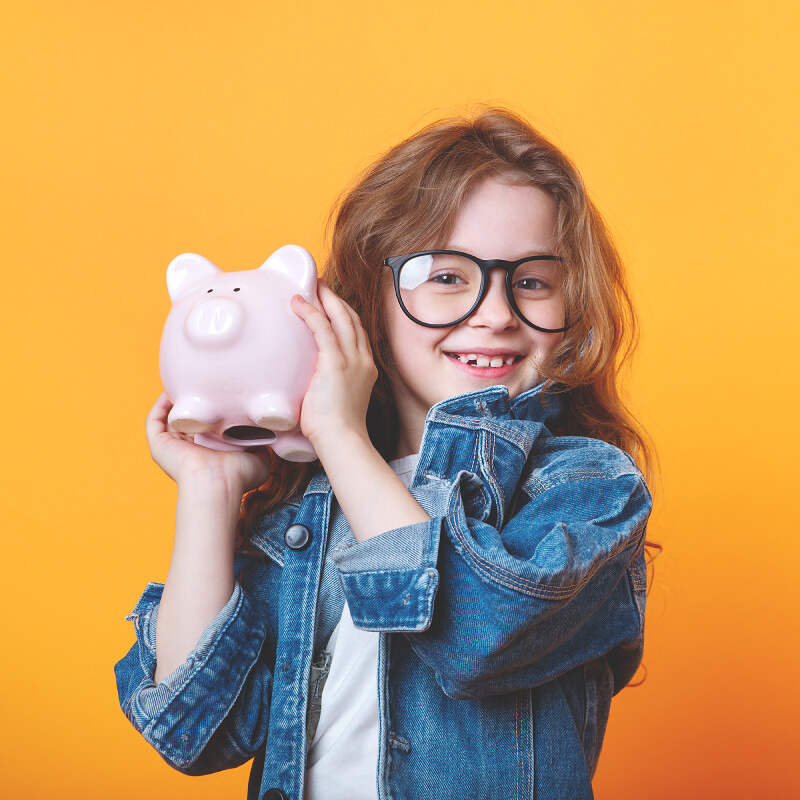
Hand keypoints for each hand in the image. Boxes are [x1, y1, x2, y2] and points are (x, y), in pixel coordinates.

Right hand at [145, 392, 273, 495]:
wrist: (219, 483)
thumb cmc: (239, 475)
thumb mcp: (258, 455)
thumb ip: (261, 441)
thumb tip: (270, 429)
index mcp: (208, 452)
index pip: (206, 427)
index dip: (211, 410)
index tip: (219, 393)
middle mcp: (189, 450)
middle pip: (186, 420)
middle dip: (191, 401)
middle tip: (200, 383)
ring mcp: (172, 448)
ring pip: (168, 418)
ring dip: (174, 400)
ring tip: (184, 382)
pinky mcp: (159, 446)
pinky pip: (154, 421)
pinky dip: (160, 405)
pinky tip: (171, 391)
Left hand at [290, 280, 377, 450]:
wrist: (343, 440)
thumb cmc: (335, 430)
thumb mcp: (335, 400)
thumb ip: (325, 386)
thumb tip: (305, 385)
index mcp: (365, 367)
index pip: (356, 332)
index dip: (344, 314)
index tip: (331, 303)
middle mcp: (362, 359)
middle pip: (351, 318)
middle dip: (336, 299)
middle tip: (320, 285)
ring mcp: (352, 359)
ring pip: (341, 317)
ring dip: (325, 298)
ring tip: (310, 286)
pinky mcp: (336, 363)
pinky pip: (322, 328)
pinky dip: (310, 312)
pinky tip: (298, 303)